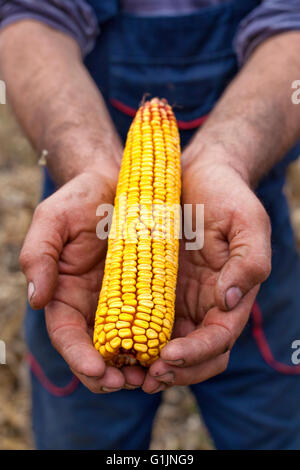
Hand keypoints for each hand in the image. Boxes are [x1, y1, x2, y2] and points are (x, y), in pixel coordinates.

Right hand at [20, 166, 145, 392]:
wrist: (117, 184)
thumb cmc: (81, 200)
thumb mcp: (53, 219)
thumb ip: (39, 256)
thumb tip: (36, 299)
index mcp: (66, 295)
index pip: (67, 335)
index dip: (79, 357)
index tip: (98, 371)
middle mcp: (93, 306)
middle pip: (98, 352)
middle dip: (111, 374)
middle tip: (131, 382)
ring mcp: (123, 302)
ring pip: (129, 346)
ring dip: (140, 366)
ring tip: (156, 375)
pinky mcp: (149, 294)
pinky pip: (156, 324)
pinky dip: (162, 342)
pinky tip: (175, 350)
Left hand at [142, 152, 270, 392]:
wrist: (195, 173)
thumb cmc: (226, 194)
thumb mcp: (247, 221)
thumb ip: (250, 261)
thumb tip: (230, 302)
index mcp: (230, 295)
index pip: (218, 339)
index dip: (198, 354)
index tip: (169, 356)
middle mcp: (204, 304)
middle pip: (194, 355)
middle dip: (173, 371)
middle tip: (144, 376)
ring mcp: (177, 297)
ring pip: (165, 345)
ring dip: (147, 364)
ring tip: (123, 370)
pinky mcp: (152, 286)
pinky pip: (140, 319)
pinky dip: (130, 337)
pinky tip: (111, 341)